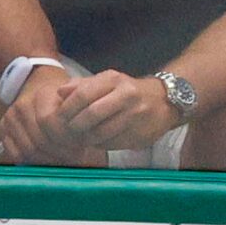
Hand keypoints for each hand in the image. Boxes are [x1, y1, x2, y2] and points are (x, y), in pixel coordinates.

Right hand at [0, 64, 85, 164]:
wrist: (40, 85)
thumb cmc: (63, 98)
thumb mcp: (78, 98)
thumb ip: (84, 112)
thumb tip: (88, 137)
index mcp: (41, 95)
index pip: (49, 123)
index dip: (67, 139)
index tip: (82, 147)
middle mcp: (21, 106)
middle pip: (40, 140)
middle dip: (60, 153)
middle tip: (76, 158)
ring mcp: (10, 118)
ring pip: (29, 150)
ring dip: (48, 160)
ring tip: (64, 160)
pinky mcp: (3, 130)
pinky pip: (16, 154)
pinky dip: (33, 162)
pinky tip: (47, 161)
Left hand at [50, 70, 180, 153]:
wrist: (165, 101)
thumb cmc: (126, 91)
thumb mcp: (106, 81)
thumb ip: (82, 85)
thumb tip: (60, 92)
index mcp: (114, 80)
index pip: (82, 95)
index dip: (67, 109)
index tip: (61, 117)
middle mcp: (127, 95)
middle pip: (91, 115)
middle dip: (75, 125)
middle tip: (70, 130)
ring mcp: (136, 115)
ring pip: (101, 132)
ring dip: (87, 138)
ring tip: (83, 136)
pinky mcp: (141, 133)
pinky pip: (112, 144)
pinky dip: (100, 144)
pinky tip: (99, 140)